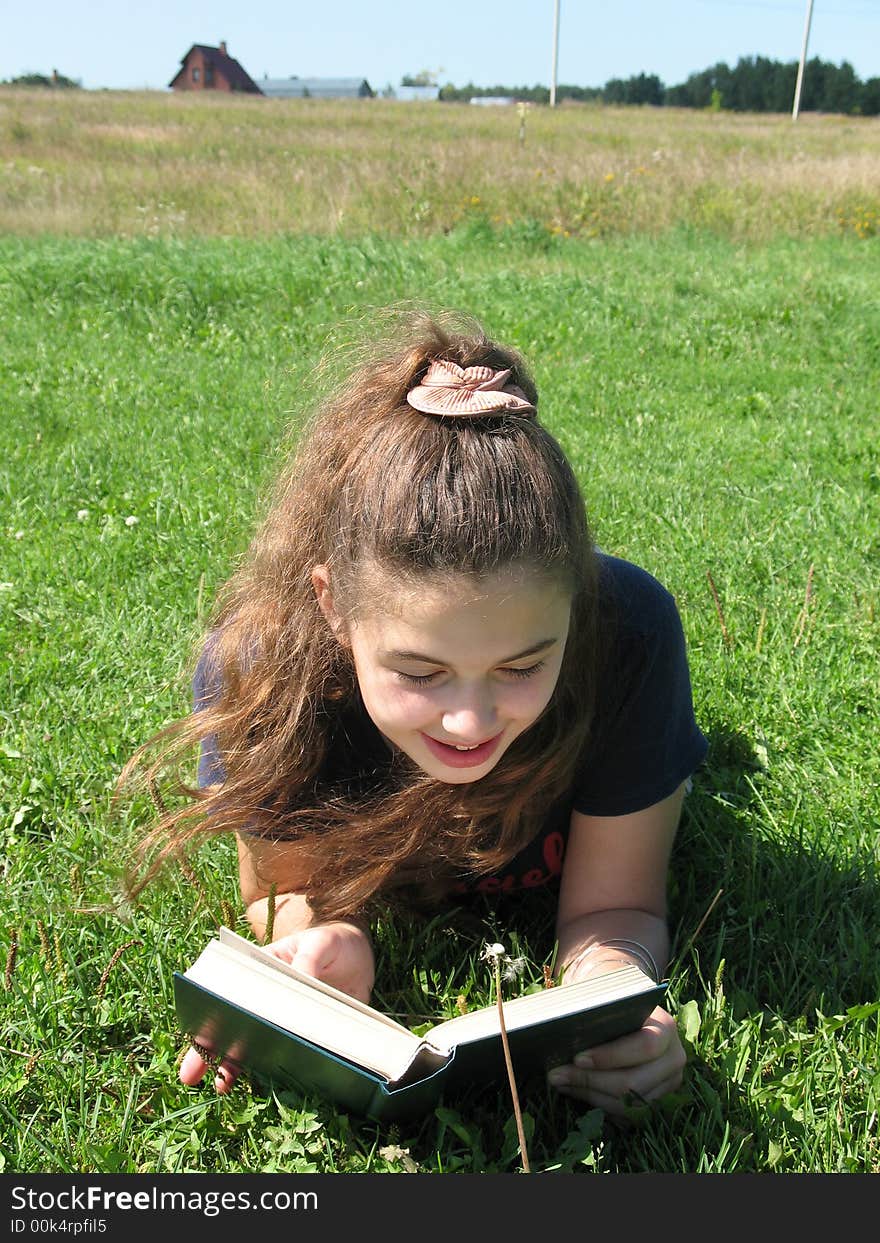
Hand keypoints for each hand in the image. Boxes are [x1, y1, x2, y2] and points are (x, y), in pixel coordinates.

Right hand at [178, 921, 375, 1093]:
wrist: (361, 954)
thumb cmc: (333, 942)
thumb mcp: (321, 944)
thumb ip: (308, 960)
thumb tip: (297, 983)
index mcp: (262, 970)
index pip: (227, 993)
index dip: (209, 1013)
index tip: (197, 1033)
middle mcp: (266, 998)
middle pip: (232, 1023)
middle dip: (209, 1049)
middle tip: (190, 1075)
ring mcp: (282, 1020)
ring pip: (252, 1045)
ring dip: (235, 1065)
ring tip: (220, 1085)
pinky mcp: (303, 1036)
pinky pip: (285, 1056)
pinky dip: (275, 1070)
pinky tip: (263, 1085)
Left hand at [546, 1005, 685, 1115]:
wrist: (628, 1007)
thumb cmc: (613, 998)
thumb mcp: (606, 996)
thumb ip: (592, 1009)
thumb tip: (563, 1028)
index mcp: (666, 1028)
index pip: (645, 1047)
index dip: (611, 1056)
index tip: (577, 1058)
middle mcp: (673, 1059)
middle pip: (634, 1082)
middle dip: (591, 1081)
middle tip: (555, 1075)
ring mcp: (667, 1084)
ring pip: (628, 1103)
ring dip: (589, 1095)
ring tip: (560, 1082)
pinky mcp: (655, 1100)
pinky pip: (625, 1113)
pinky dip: (597, 1103)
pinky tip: (574, 1089)